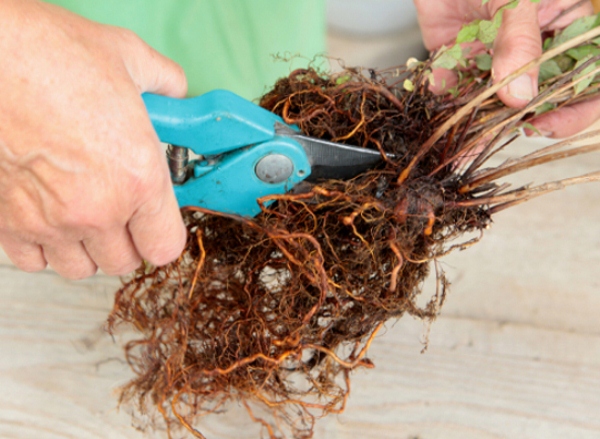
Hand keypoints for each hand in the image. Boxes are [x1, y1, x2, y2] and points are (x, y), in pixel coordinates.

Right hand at [0, 0, 187, 278]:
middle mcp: (97, 210)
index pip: (166, 247)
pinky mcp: (6, 222)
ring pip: (80, 268)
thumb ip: (164, 83)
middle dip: (127, 240)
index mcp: (138, 178)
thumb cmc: (49, 54)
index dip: (164, 234)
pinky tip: (47, 215)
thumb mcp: (129, 58)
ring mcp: (49, 221)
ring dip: (87, 248)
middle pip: (124, 262)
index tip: (158, 221)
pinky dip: (43, 247)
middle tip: (122, 210)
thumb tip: (175, 90)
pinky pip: (33, 261)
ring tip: (84, 214)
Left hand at [414, 0, 594, 136]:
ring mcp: (496, 56)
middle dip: (514, 125)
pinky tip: (438, 89)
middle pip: (536, 100)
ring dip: (474, 123)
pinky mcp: (460, 57)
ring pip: (492, 102)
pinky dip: (444, 93)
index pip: (587, 82)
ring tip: (458, 147)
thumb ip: (520, 43)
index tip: (546, 126)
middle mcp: (533, 49)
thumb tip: (521, 98)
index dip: (575, 111)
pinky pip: (454, 85)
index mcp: (568, 28)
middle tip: (492, 140)